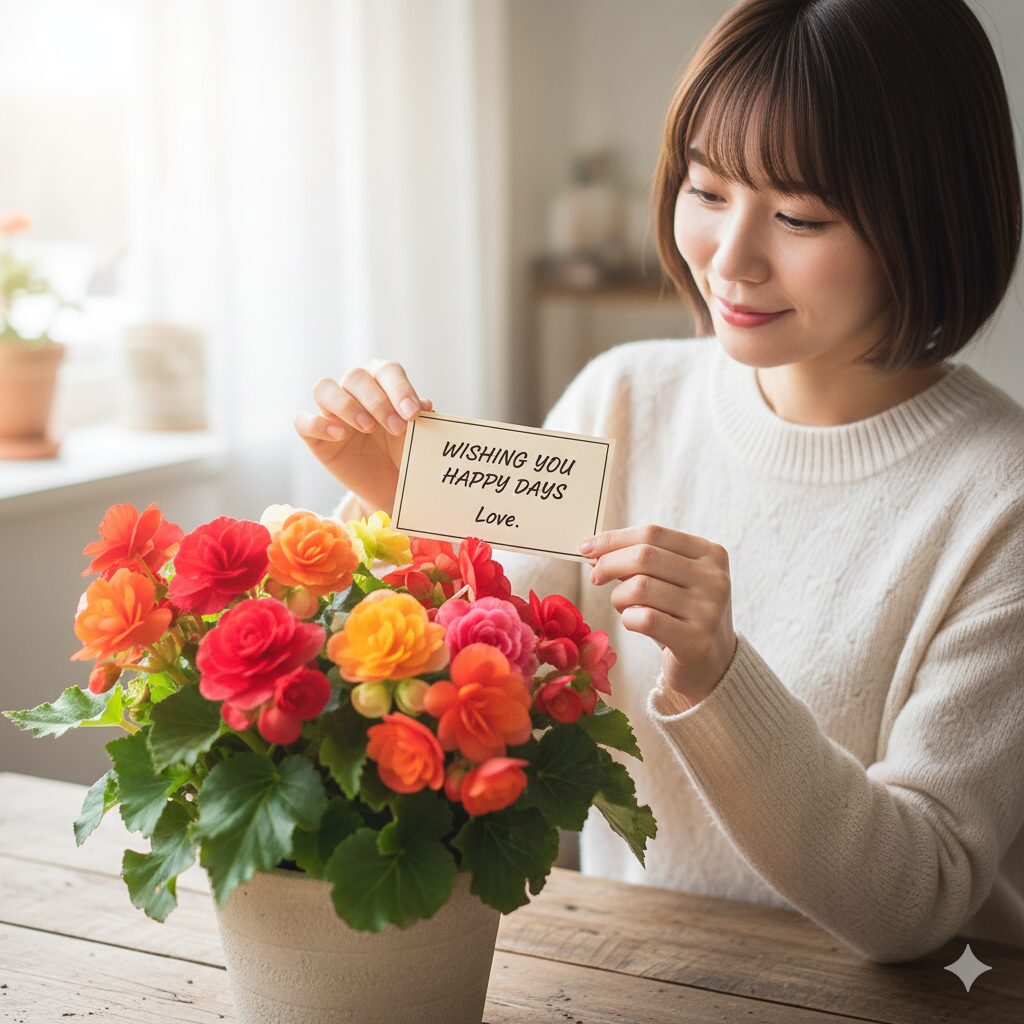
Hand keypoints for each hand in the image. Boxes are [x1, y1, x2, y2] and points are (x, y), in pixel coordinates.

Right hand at [294, 359, 432, 516]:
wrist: (391, 487)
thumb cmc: (404, 454)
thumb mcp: (418, 438)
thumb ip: (422, 420)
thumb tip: (425, 403)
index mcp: (381, 382)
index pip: (386, 371)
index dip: (400, 389)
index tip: (414, 413)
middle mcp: (353, 391)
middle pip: (355, 377)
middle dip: (378, 401)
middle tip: (397, 428)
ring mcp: (331, 412)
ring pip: (324, 389)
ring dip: (347, 406)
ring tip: (368, 428)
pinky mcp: (314, 436)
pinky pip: (303, 421)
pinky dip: (318, 424)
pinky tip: (339, 435)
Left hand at [581, 524, 737, 706]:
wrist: (713, 664)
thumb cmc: (681, 615)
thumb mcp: (669, 581)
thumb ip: (637, 561)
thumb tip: (592, 549)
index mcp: (710, 553)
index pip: (653, 533)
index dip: (613, 539)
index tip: (586, 548)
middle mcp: (714, 578)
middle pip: (645, 555)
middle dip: (608, 564)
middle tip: (595, 577)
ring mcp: (708, 610)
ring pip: (640, 587)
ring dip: (619, 597)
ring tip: (623, 606)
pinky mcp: (696, 641)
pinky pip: (644, 619)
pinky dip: (627, 619)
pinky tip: (633, 622)